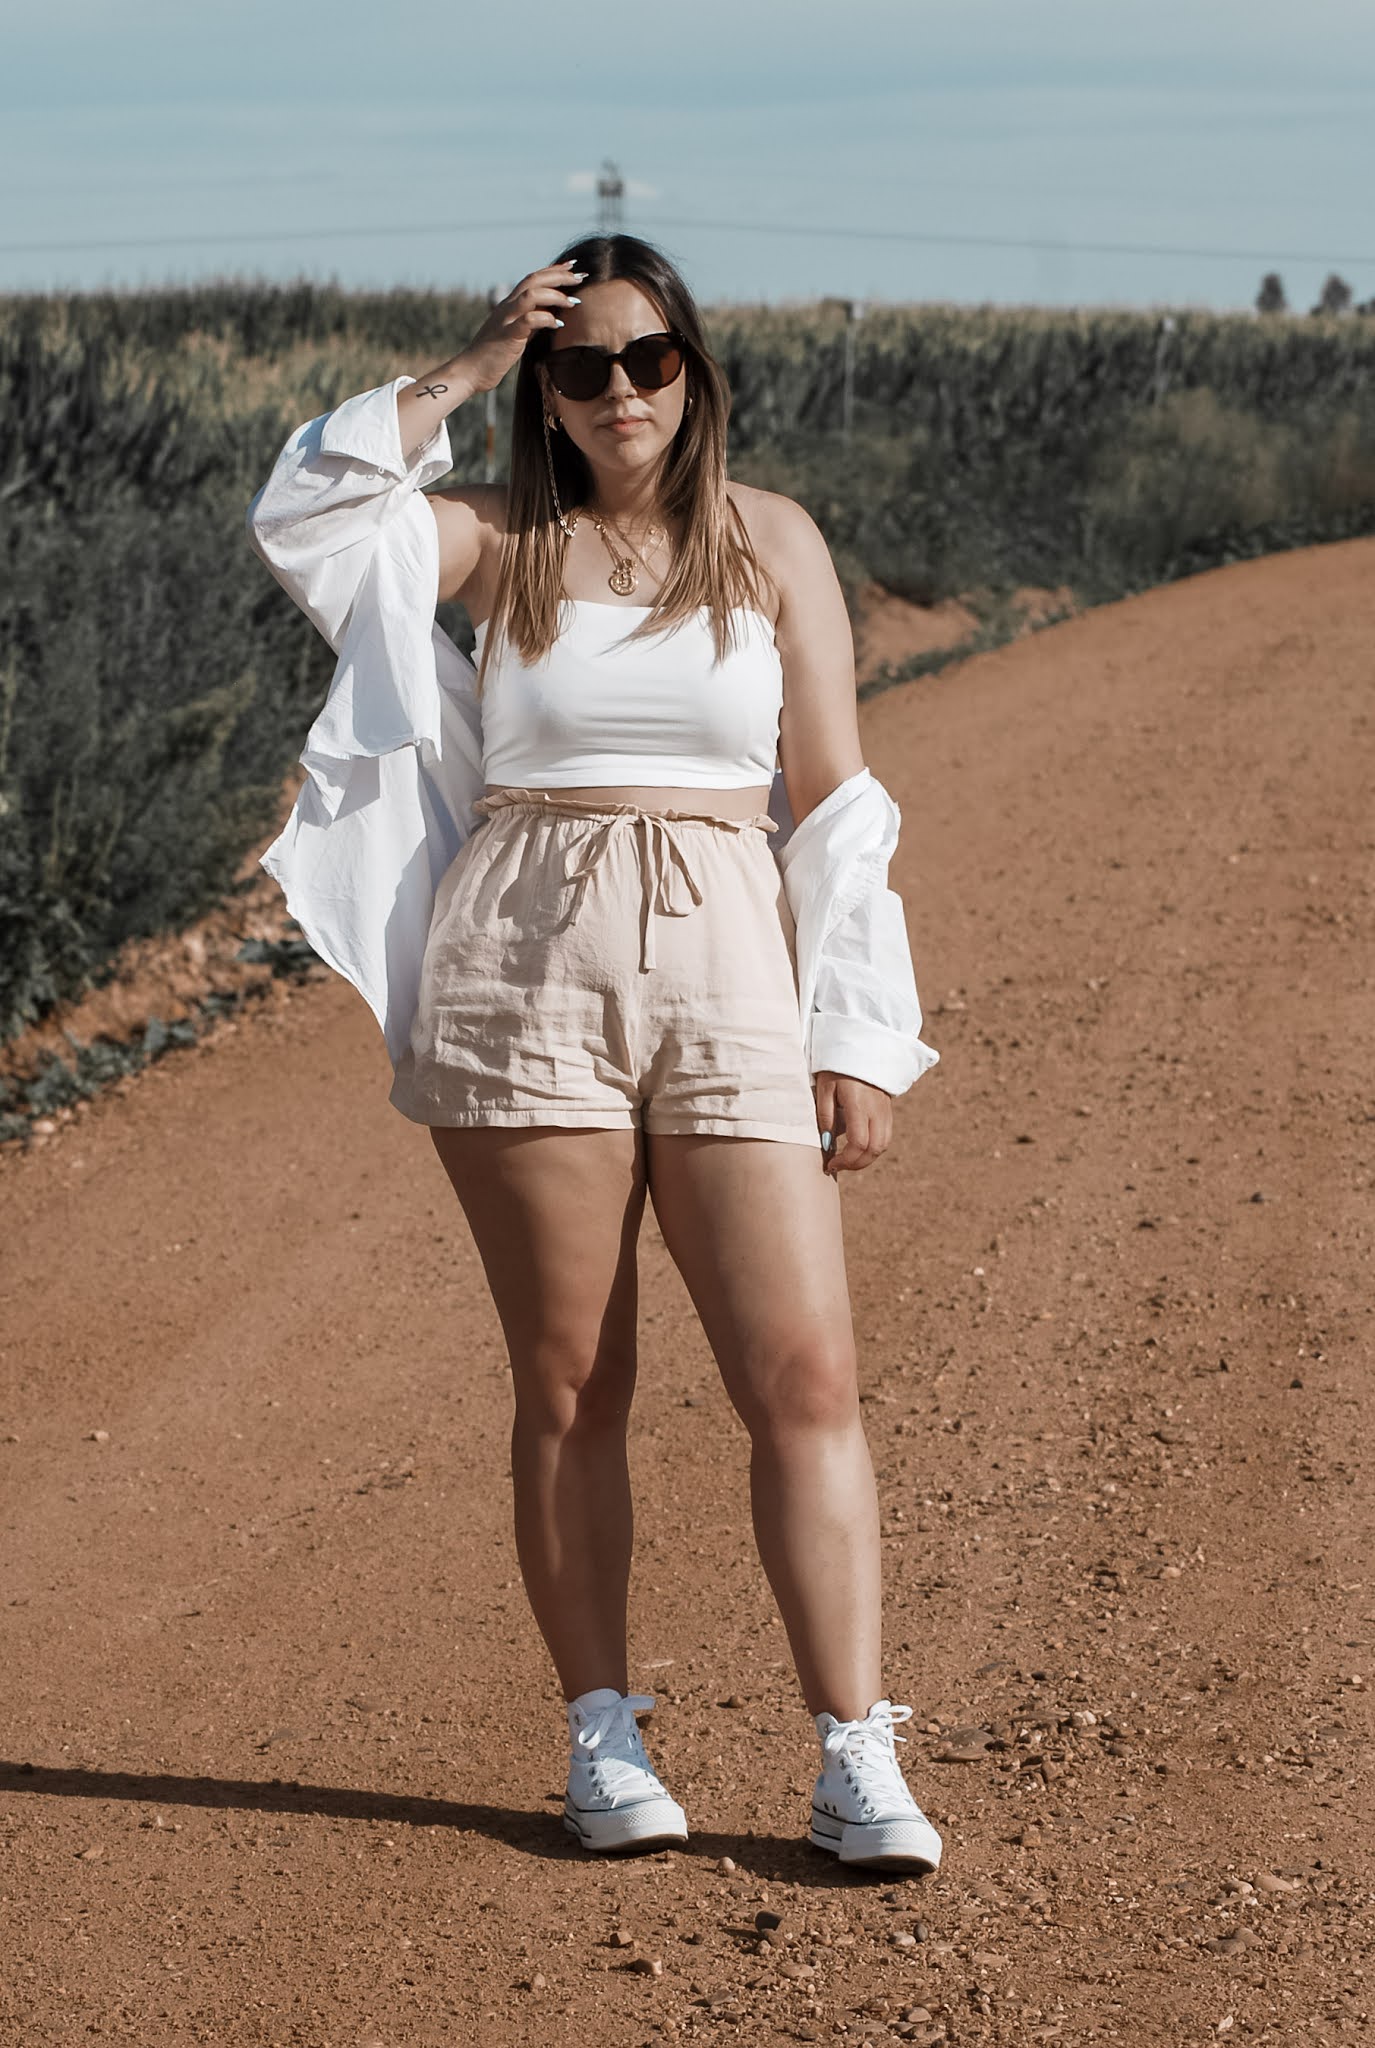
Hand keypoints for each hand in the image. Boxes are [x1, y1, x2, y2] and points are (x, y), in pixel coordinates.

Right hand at [455, 261, 584, 395]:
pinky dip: (546, 319)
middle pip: (534, 280)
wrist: (470, 371)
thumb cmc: (493, 356)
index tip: (573, 268)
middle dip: (559, 276)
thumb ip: (530, 323)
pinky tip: (559, 324)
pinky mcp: (508, 335)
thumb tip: (549, 317)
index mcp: (509, 305)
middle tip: (581, 277)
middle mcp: (507, 307)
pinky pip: (529, 320)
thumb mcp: (516, 335)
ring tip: (573, 303)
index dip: (553, 271)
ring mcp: (506, 319)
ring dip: (555, 295)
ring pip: (532, 295)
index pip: (533, 279)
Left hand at [814, 1072, 892, 1177]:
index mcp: (859, 1104)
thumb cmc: (837, 1068)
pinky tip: (856, 1147)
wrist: (862, 1048)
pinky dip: (872, 1148)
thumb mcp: (825, 1088)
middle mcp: (876, 1110)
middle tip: (838, 1166)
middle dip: (856, 1164)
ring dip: (865, 1158)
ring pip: (882, 1145)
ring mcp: (885, 1111)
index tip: (830, 1164)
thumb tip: (827, 1144)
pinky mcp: (887, 1111)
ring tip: (846, 1159)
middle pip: (875, 1149)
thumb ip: (825, 1116)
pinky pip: (885, 1137)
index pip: (859, 1143)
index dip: (845, 1160)